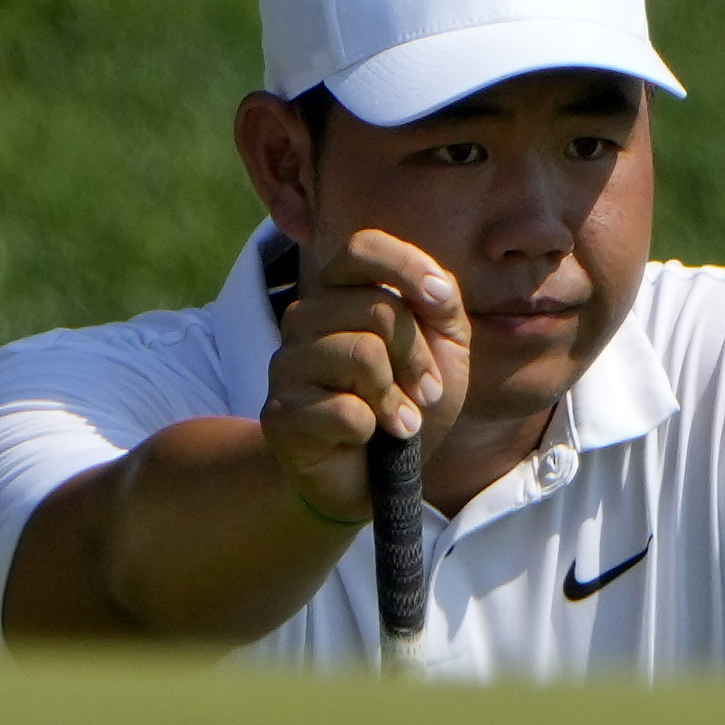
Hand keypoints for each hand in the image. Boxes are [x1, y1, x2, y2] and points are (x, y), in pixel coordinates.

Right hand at [261, 230, 469, 525]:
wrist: (375, 477)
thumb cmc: (408, 401)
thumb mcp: (445, 348)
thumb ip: (443, 304)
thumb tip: (436, 287)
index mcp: (342, 293)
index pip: (362, 248)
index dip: (407, 267)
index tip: (439, 304)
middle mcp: (305, 318)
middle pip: (377, 309)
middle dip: (417, 357)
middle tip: (425, 393)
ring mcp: (286, 364)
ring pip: (361, 356)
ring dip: (397, 397)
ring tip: (401, 421)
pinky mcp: (280, 413)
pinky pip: (345, 409)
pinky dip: (373, 429)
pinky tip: (369, 438)